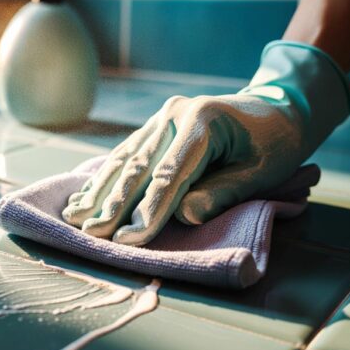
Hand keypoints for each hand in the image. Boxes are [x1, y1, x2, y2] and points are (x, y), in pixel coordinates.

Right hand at [62, 41, 349, 245]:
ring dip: (100, 192)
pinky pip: (124, 154)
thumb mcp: (260, 172)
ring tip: (75, 218)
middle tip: (93, 234)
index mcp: (202, 120)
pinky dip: (104, 178)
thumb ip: (221, 192)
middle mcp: (173, 114)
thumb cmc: (273, 145)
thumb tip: (183, 217)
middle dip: (114, 204)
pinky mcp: (153, 127)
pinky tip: (83, 197)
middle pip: (139, 166)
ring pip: (124, 159)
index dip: (149, 209)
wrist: (274, 109)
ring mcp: (160, 118)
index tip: (130, 240)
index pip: (170, 173)